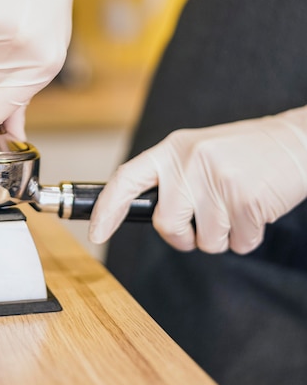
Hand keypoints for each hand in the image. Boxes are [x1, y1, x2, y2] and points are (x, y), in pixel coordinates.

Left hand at [89, 106, 306, 253]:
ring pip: (207, 241)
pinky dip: (249, 237)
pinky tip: (257, 209)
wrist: (296, 141)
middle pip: (167, 225)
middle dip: (185, 237)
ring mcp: (218, 179)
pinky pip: (239, 244)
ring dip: (225, 236)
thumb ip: (173, 178)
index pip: (127, 178)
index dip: (107, 209)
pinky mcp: (246, 199)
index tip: (97, 233)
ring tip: (239, 205)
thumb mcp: (199, 153)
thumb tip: (146, 214)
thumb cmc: (246, 152)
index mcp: (173, 149)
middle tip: (205, 223)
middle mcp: (190, 162)